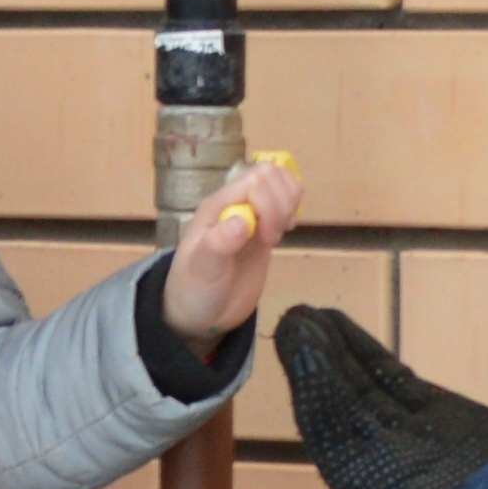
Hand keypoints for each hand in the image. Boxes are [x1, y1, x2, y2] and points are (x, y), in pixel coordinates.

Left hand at [157, 155, 307, 348]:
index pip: (256, 178)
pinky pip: (285, 202)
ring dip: (290, 204)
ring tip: (278, 233)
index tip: (266, 239)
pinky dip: (292, 212)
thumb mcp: (202, 270)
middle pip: (272, 174)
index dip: (270, 203)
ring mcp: (250, 214)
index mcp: (218, 206)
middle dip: (282, 203)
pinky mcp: (263, 227)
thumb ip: (219, 244)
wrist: (200, 314)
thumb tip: (242, 221)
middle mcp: (235, 203)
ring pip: (282, 183)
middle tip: (272, 238)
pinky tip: (283, 233)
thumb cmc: (194, 289)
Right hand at [271, 293, 487, 488]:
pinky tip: (299, 354)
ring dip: (314, 369)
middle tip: (300, 313)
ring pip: (343, 413)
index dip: (365, 353)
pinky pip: (337, 439)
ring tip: (291, 323)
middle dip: (331, 357)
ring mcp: (392, 473)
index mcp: (456, 435)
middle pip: (360, 398)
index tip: (335, 318)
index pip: (397, 386)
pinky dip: (315, 396)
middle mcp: (418, 454)